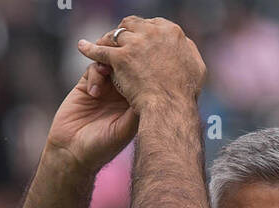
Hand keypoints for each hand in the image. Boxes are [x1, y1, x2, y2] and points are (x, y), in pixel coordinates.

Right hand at [45, 31, 138, 170]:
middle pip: (128, 68)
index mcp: (133, 105)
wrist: (72, 153)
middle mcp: (121, 96)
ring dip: (110, 64)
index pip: (143, 81)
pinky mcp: (87, 86)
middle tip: (124, 59)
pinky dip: (95, 73)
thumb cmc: (101, 148)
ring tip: (106, 72)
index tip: (142, 68)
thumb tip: (150, 92)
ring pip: (111, 63)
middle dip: (126, 62)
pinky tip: (93, 92)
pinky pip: (94, 68)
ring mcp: (104, 89)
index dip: (143, 72)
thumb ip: (135, 111)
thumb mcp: (123, 130)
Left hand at [77, 16, 206, 114]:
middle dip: (126, 32)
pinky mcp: (121, 59)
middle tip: (119, 42)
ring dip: (109, 39)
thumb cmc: (186, 95)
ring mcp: (135, 45)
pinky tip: (82, 47)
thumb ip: (188, 53)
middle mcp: (153, 33)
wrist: (171, 110)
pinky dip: (90, 48)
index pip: (153, 25)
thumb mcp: (196, 68)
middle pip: (133, 25)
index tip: (140, 41)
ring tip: (102, 44)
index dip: (144, 33)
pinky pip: (101, 50)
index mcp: (172, 33)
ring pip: (116, 35)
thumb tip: (184, 45)